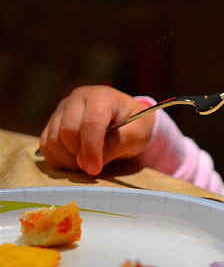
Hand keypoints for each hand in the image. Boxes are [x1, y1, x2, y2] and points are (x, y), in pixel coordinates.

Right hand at [39, 85, 154, 175]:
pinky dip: (57, 159)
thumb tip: (85, 163)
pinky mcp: (53, 122)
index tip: (95, 169)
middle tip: (94, 168)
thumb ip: (113, 147)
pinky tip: (74, 163)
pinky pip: (46, 144)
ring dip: (68, 159)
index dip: (91, 149)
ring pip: (53, 139)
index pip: (91, 123)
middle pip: (67, 131)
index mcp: (101, 97)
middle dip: (79, 155)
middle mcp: (76, 98)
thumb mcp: (134, 136)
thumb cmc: (134, 126)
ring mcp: (61, 109)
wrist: (127, 120)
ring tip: (87, 165)